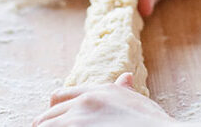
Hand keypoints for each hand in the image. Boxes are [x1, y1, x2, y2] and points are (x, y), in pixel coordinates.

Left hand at [33, 74, 173, 126]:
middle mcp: (83, 104)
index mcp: (97, 93)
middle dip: (47, 126)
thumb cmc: (153, 125)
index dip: (56, 113)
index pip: (58, 98)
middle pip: (46, 116)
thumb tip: (125, 78)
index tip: (59, 124)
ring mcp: (77, 123)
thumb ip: (124, 92)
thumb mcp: (138, 103)